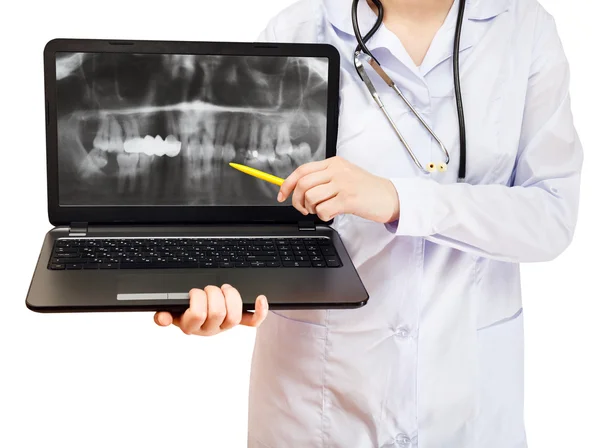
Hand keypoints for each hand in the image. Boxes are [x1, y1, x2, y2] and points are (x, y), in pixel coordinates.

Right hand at [154, 284, 268, 335]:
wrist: (195, 317)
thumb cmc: (183, 310)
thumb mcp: (171, 311)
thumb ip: (164, 313)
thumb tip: (162, 318)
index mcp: (192, 326)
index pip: (198, 314)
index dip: (197, 298)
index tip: (193, 292)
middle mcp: (210, 328)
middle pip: (218, 312)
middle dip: (213, 294)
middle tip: (208, 289)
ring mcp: (225, 325)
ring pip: (234, 315)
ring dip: (230, 296)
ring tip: (224, 289)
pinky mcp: (239, 322)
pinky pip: (253, 321)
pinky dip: (260, 311)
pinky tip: (260, 298)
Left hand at [277, 156, 399, 222]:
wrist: (390, 197)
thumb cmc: (367, 189)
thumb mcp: (344, 175)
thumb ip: (324, 178)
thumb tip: (298, 188)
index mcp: (333, 163)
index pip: (302, 170)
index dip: (287, 184)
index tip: (282, 195)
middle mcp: (337, 170)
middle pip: (302, 184)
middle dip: (297, 200)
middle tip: (304, 209)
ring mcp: (343, 184)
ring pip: (311, 197)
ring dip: (311, 209)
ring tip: (321, 210)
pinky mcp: (348, 199)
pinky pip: (323, 210)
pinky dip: (323, 216)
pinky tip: (332, 214)